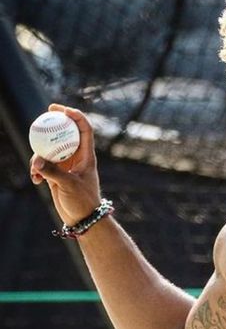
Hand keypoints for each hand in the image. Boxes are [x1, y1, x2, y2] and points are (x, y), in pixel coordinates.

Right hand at [29, 105, 102, 225]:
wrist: (82, 219)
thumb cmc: (83, 201)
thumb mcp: (69, 185)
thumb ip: (53, 172)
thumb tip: (36, 161)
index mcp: (86, 155)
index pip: (84, 129)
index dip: (75, 115)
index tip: (61, 109)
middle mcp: (76, 157)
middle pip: (65, 134)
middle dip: (54, 124)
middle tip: (42, 116)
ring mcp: (65, 165)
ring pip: (50, 149)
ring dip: (39, 155)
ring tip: (35, 168)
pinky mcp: (56, 174)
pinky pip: (42, 165)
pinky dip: (37, 169)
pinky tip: (35, 180)